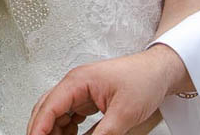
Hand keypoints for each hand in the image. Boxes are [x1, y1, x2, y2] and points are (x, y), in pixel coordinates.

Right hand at [27, 45, 184, 134]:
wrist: (160, 71)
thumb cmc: (144, 79)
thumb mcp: (124, 113)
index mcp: (78, 81)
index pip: (49, 106)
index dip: (39, 127)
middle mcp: (76, 84)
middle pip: (47, 108)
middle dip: (41, 128)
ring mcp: (81, 91)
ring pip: (56, 113)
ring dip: (53, 130)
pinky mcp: (88, 99)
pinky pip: (69, 116)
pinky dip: (65, 130)